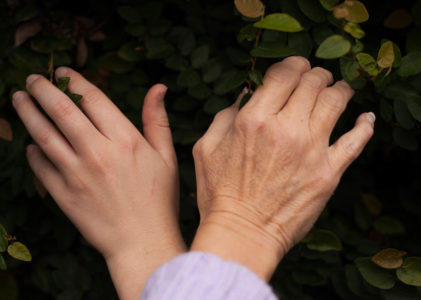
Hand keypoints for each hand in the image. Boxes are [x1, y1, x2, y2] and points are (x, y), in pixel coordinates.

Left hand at [12, 67, 185, 298]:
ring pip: (44, 135)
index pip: (93, 99)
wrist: (143, 242)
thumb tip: (158, 87)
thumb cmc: (158, 199)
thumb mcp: (166, 156)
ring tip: (19, 100)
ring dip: (28, 113)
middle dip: (43, 89)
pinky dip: (32, 152)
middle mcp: (98, 153)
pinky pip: (40, 167)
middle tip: (32, 79)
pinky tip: (31, 144)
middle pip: (62, 111)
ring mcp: (77, 174)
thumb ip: (157, 119)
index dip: (75, 81)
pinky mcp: (63, 195)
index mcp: (125, 140)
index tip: (64, 72)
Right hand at [191, 57, 373, 279]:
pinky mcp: (328, 173)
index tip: (294, 67)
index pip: (285, 73)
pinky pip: (356, 141)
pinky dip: (365, 125)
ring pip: (337, 102)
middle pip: (314, 82)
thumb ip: (224, 116)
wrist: (242, 234)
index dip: (292, 63)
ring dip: (340, 90)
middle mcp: (286, 129)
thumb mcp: (206, 148)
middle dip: (316, 74)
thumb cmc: (219, 194)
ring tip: (339, 90)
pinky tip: (366, 118)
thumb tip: (245, 96)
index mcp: (254, 119)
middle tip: (316, 78)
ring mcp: (311, 150)